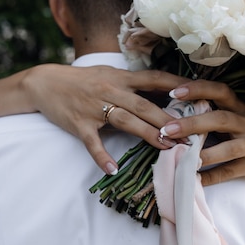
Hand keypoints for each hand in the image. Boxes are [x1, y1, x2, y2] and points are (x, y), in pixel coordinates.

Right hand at [24, 64, 189, 173]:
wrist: (45, 82)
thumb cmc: (82, 80)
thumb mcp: (109, 75)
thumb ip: (133, 85)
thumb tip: (163, 94)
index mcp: (120, 78)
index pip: (153, 79)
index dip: (176, 85)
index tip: (198, 94)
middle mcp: (110, 90)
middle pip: (145, 105)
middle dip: (169, 120)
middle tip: (190, 134)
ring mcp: (94, 108)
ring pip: (125, 121)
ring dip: (147, 135)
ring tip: (167, 148)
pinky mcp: (80, 124)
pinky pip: (93, 143)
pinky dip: (102, 157)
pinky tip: (113, 169)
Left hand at [159, 80, 244, 186]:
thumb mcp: (244, 116)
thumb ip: (220, 111)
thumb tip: (182, 106)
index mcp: (242, 108)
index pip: (220, 91)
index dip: (198, 90)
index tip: (174, 92)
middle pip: (220, 119)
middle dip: (192, 124)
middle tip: (168, 129)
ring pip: (226, 149)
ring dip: (201, 154)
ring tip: (179, 156)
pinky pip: (229, 172)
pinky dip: (210, 177)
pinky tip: (192, 180)